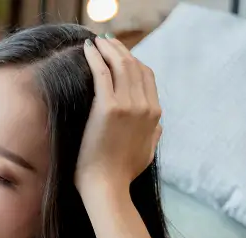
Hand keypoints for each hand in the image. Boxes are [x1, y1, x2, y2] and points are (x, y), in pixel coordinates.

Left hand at [76, 36, 161, 194]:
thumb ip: (153, 135)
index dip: (133, 61)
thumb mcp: (147, 153)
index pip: (147, 76)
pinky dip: (95, 57)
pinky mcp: (108, 108)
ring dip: (108, 49)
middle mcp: (146, 105)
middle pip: (135, 66)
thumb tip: (158, 126)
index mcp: (155, 114)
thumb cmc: (121, 175)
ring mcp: (129, 105)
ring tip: (96, 42)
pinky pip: (102, 73)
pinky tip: (87, 49)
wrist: (107, 187)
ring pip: (120, 65)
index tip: (119, 55)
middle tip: (106, 42)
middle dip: (120, 50)